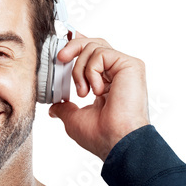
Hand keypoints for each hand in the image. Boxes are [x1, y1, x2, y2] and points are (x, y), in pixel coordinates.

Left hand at [47, 31, 150, 161]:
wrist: (115, 141)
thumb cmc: (101, 135)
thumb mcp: (74, 119)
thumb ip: (65, 108)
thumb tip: (54, 108)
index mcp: (108, 84)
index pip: (93, 56)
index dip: (77, 48)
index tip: (61, 51)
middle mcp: (118, 74)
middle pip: (94, 44)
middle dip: (73, 47)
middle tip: (60, 58)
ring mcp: (125, 68)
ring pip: (94, 47)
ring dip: (80, 69)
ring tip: (83, 92)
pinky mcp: (131, 65)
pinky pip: (101, 53)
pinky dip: (92, 71)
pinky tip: (97, 90)